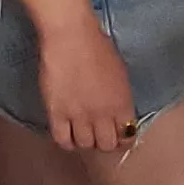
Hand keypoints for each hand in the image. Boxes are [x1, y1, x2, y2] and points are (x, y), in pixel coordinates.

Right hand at [37, 16, 140, 154]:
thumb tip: (119, 113)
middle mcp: (103, 114)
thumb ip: (120, 98)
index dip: (123, 139)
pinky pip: (62, 139)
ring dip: (86, 142)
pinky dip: (67, 142)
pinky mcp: (56, 114)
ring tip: (83, 134)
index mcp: (123, 103)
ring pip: (85, 145)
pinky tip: (68, 135)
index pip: (127, 135)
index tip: (119, 137)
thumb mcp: (120, 75)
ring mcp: (79, 116)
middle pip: (106, 145)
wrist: (72, 39)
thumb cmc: (99, 48)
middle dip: (105, 143)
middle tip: (100, 136)